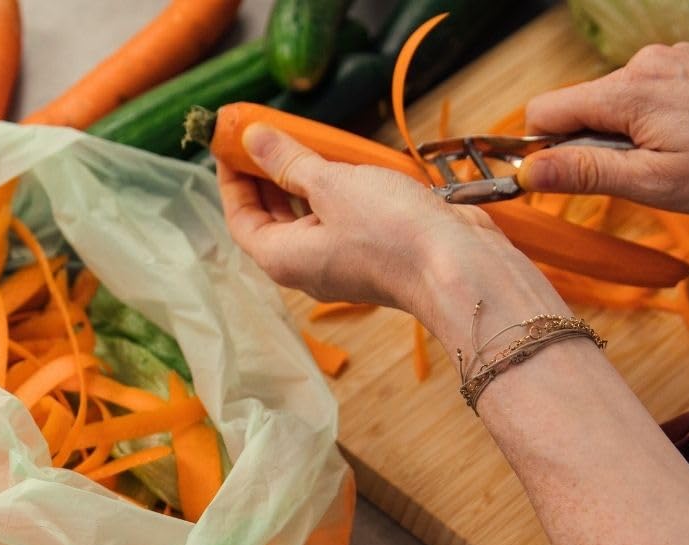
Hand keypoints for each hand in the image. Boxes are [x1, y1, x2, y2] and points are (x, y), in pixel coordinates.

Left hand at [216, 123, 505, 317]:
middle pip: (272, 221)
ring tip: (305, 140)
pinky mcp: (373, 255)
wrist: (456, 267)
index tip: (233, 144)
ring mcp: (342, 264)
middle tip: (266, 134)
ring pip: (309, 219)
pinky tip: (345, 163)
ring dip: (303, 180)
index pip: (241, 220)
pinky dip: (335, 192)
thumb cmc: (390, 232)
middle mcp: (309, 267)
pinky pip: (341, 222)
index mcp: (285, 258)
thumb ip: (290, 161)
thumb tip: (254, 139)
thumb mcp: (331, 184)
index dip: (232, 181)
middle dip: (266, 177)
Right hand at [517, 44, 688, 213]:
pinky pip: (655, 96)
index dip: (544, 151)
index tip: (562, 181)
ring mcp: (676, 59)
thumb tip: (529, 171)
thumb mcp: (655, 183)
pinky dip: (662, 125)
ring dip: (633, 139)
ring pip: (621, 105)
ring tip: (682, 164)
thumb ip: (586, 174)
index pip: (545, 112)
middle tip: (643, 180)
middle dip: (596, 149)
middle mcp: (646, 64)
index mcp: (627, 92)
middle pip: (584, 109)